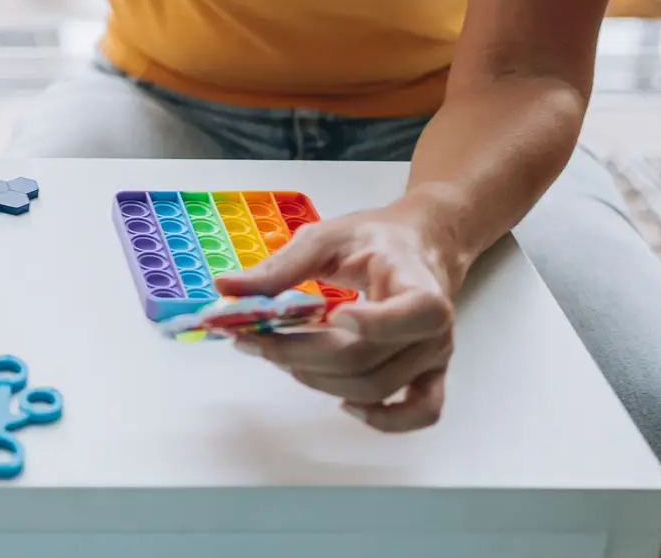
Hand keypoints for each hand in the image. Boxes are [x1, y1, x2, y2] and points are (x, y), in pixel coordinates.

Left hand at [215, 206, 457, 431]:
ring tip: (281, 357)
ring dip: (320, 380)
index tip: (333, 315)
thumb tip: (226, 288)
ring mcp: (434, 357)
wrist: (419, 246)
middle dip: (303, 354)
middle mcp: (434, 328)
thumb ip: (280, 267)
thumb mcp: (327, 239)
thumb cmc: (374, 239)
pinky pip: (420, 413)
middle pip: (368, 359)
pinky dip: (383, 420)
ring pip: (376, 388)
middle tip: (257, 340)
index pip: (415, 313)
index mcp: (419, 284)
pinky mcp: (430, 377)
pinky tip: (343, 404)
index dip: (375, 323)